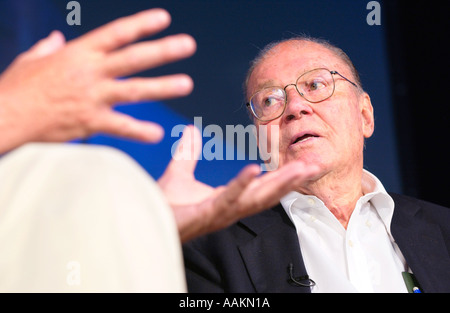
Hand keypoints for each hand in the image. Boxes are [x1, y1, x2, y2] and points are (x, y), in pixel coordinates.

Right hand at [0, 8, 195, 153]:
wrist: (6, 116)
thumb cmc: (17, 89)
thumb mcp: (31, 60)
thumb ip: (47, 47)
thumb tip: (56, 38)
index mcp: (78, 53)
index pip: (116, 33)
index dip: (141, 25)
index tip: (164, 19)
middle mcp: (90, 72)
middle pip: (134, 58)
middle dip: (162, 50)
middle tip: (188, 45)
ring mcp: (93, 97)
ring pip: (134, 90)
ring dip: (162, 86)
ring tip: (186, 83)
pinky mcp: (90, 121)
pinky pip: (120, 127)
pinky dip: (139, 131)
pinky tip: (157, 134)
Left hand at [158, 125, 319, 242]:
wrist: (144, 219)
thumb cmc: (162, 204)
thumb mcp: (179, 173)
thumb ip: (189, 153)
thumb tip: (192, 130)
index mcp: (227, 198)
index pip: (261, 186)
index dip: (280, 174)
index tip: (300, 161)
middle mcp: (230, 208)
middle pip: (268, 194)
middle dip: (292, 181)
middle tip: (315, 165)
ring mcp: (220, 212)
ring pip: (257, 197)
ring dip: (279, 183)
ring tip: (300, 168)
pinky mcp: (207, 213)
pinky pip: (228, 198)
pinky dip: (242, 184)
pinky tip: (254, 169)